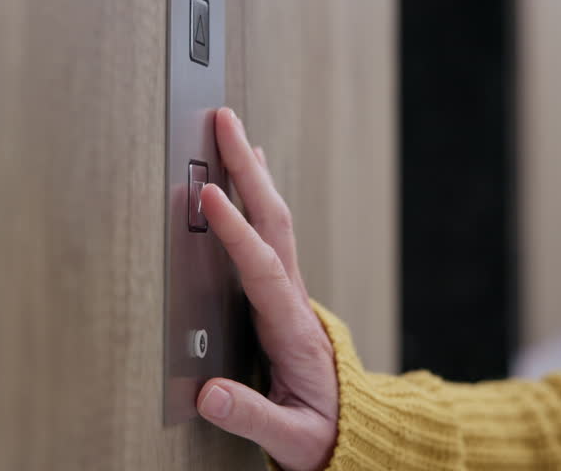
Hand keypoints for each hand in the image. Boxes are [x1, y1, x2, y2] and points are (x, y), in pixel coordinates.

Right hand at [196, 108, 337, 470]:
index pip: (260, 267)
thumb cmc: (321, 432)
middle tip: (224, 123)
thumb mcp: (290, 437)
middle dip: (248, 169)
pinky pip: (271, 232)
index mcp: (292, 329)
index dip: (233, 230)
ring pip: (274, 219)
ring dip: (253, 172)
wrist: (353, 431)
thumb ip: (251, 415)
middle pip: (273, 221)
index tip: (207, 196)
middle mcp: (293, 300)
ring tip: (233, 131)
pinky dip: (258, 195)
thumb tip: (209, 394)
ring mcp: (289, 292)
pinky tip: (250, 175)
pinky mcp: (282, 293)